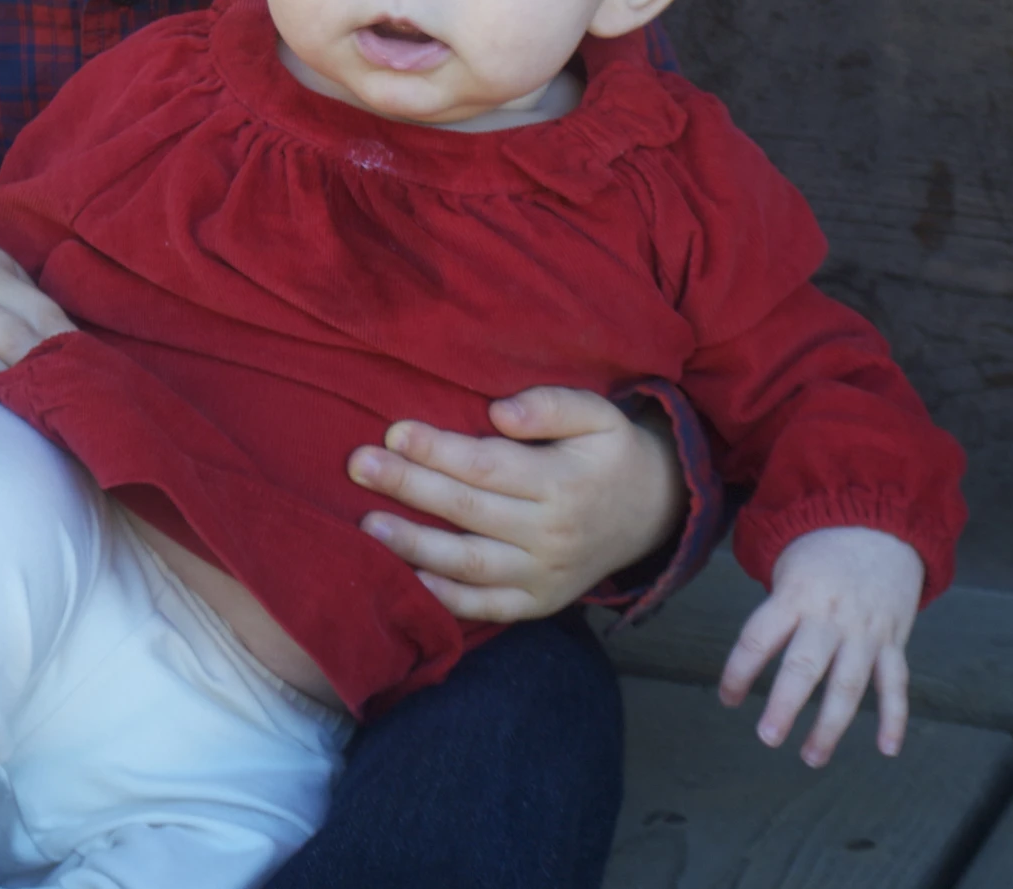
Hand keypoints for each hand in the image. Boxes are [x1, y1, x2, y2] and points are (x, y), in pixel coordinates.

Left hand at [349, 387, 685, 621]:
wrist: (654, 513)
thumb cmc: (612, 453)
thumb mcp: (599, 413)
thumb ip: (551, 405)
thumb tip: (499, 412)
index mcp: (561, 483)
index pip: (486, 465)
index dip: (437, 449)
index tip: (394, 431)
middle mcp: (550, 534)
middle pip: (467, 511)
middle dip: (408, 487)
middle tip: (358, 465)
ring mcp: (544, 576)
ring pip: (469, 564)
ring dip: (413, 546)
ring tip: (367, 525)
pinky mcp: (539, 603)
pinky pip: (487, 607)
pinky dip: (446, 598)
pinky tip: (408, 578)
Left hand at [719, 526, 923, 766]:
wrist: (880, 521)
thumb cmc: (822, 547)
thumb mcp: (788, 562)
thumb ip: (775, 607)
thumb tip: (750, 651)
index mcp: (795, 594)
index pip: (759, 637)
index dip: (739, 671)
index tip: (727, 699)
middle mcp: (829, 615)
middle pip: (805, 666)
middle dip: (785, 704)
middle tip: (768, 737)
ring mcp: (865, 630)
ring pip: (848, 685)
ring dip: (830, 725)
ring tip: (811, 757)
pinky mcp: (894, 640)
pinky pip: (896, 683)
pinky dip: (894, 717)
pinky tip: (887, 749)